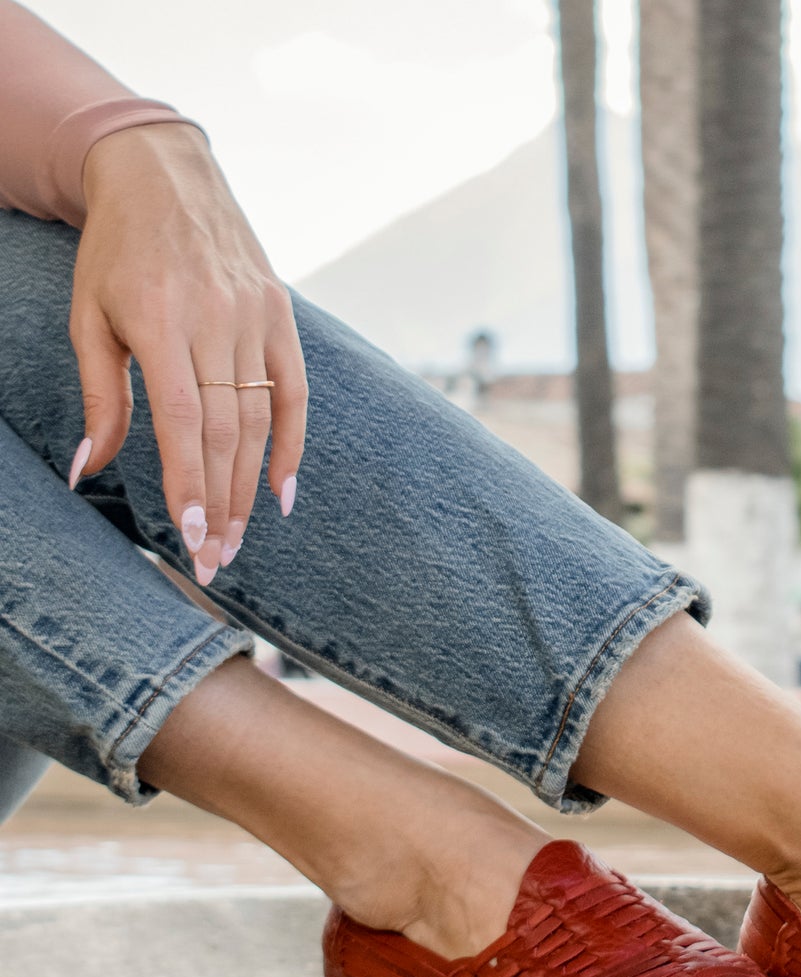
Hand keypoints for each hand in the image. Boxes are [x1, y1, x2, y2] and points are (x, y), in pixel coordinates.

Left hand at [71, 123, 306, 582]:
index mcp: (160, 317)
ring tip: (237, 541)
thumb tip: (88, 471)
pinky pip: (294, 395)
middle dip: (221, 504)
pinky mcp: (282, 316)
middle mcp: (216, 319)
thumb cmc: (117, 252)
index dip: (190, 481)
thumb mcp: (89, 317)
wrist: (166, 174)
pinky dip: (291, 448)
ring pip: (258, 422)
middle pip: (226, 432)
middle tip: (214, 560)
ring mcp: (256, 317)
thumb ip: (100, 398)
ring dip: (250, 489)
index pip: (183, 419)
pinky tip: (282, 496)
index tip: (191, 534)